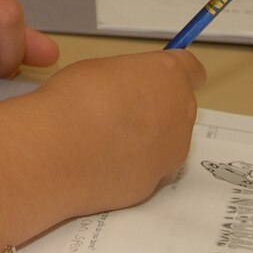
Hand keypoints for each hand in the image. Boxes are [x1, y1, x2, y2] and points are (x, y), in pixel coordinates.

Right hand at [28, 50, 202, 212]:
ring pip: (168, 144)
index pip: (192, 70)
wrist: (60, 150)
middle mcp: (181, 113)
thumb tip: (128, 91)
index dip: (174, 76)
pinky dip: (132, 168)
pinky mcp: (155, 183)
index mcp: (169, 75)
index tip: (157, 81)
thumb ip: (128, 79)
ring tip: (107, 142)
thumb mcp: (100, 69)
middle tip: (120, 113)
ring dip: (148, 142)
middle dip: (158, 110)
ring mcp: (172, 152)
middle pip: (181, 108)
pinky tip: (103, 165)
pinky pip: (149, 170)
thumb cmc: (75, 98)